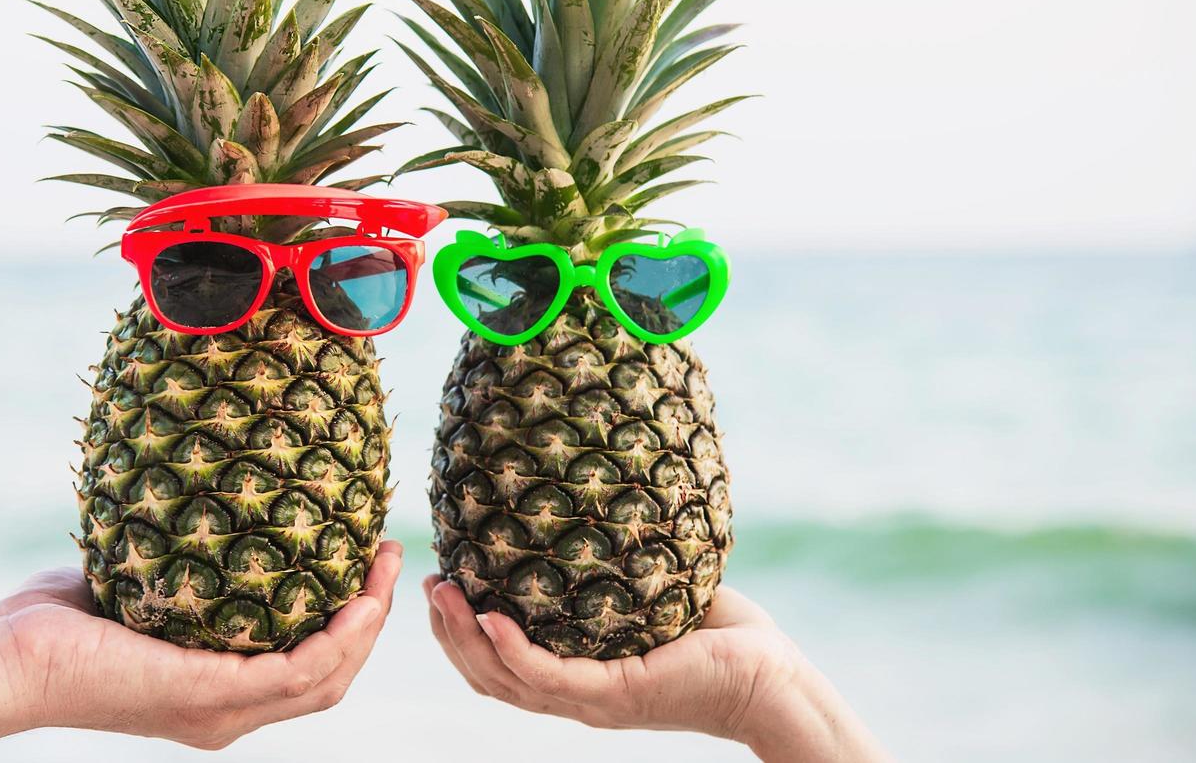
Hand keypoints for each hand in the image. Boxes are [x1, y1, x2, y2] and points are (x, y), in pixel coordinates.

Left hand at [0, 543, 401, 759]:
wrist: (4, 657)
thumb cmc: (55, 620)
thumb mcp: (143, 585)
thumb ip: (184, 559)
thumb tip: (211, 493)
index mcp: (216, 691)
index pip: (308, 670)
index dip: (351, 623)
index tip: (368, 559)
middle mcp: (226, 712)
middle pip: (333, 679)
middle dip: (374, 619)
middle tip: (390, 555)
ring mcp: (219, 710)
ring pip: (328, 678)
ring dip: (369, 622)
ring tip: (386, 563)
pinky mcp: (206, 693)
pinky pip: (298, 673)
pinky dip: (339, 638)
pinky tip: (357, 598)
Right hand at [424, 575, 886, 762]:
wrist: (771, 676)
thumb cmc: (723, 635)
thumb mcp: (653, 592)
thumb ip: (619, 561)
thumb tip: (598, 491)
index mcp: (579, 679)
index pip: (502, 667)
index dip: (460, 633)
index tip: (437, 584)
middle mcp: (578, 698)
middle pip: (488, 676)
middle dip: (446, 635)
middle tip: (424, 585)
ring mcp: (594, 702)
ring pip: (505, 681)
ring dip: (463, 639)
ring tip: (439, 593)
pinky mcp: (616, 697)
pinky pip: (548, 678)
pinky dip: (512, 650)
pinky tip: (488, 617)